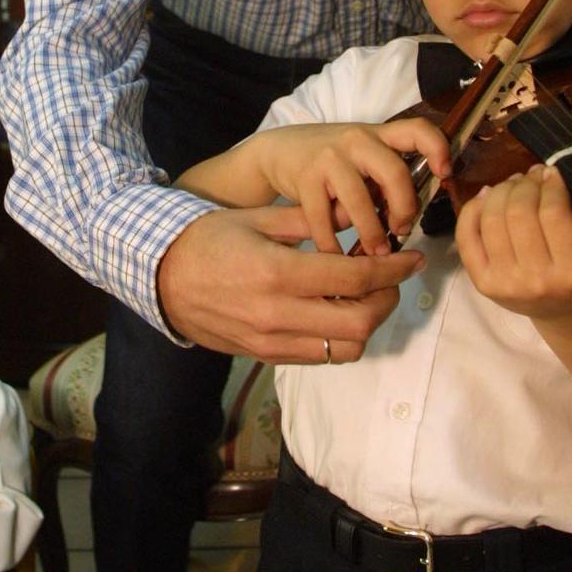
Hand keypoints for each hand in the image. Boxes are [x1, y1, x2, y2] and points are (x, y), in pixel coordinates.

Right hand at [157, 203, 424, 362]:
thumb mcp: (256, 218)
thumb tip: (356, 214)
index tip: (413, 258)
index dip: (394, 269)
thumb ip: (310, 220)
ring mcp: (271, 341)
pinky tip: (337, 310)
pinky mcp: (265, 356)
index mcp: (276, 271)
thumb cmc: (206, 238)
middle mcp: (277, 313)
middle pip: (360, 322)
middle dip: (387, 299)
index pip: (355, 277)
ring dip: (367, 323)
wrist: (159, 278)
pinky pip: (320, 356)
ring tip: (366, 295)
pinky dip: (340, 336)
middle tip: (391, 277)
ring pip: (346, 348)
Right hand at [250, 118, 450, 255]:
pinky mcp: (305, 176)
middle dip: (404, 208)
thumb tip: (408, 219)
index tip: (445, 174)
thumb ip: (383, 178)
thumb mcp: (361, 157)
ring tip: (377, 254)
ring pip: (360, 199)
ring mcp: (330, 157)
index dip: (437, 149)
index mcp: (378, 135)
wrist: (277, 151)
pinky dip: (332, 242)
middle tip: (403, 230)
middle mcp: (357, 140)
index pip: (417, 130)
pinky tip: (336, 257)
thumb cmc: (330, 161)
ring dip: (372, 232)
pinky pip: (324, 216)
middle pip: (394, 172)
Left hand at [454, 164, 571, 318]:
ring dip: (503, 190)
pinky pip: (466, 234)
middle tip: (535, 174)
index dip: (551, 185)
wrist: (566, 317)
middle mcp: (535, 282)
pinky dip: (474, 207)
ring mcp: (503, 283)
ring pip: (492, 218)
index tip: (554, 171)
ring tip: (517, 183)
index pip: (553, 215)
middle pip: (519, 212)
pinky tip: (490, 194)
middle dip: (526, 183)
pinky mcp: (480, 282)